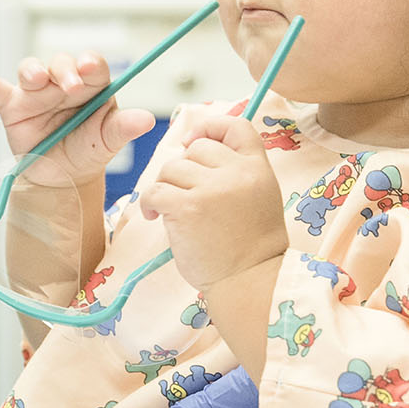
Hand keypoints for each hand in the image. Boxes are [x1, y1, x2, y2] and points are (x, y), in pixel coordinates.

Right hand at [0, 53, 155, 188]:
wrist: (62, 180)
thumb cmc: (87, 153)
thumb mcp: (107, 141)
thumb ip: (123, 127)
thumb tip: (146, 120)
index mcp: (91, 86)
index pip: (91, 65)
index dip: (89, 63)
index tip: (90, 69)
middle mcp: (62, 84)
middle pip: (60, 63)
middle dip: (64, 70)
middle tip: (70, 87)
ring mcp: (36, 94)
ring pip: (31, 70)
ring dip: (32, 71)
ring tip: (35, 80)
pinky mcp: (13, 107)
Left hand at [138, 114, 286, 289]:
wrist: (251, 281)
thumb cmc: (250, 247)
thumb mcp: (258, 197)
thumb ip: (235, 172)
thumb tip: (192, 145)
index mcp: (258, 168)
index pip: (236, 126)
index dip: (210, 127)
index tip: (192, 142)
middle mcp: (237, 173)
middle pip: (196, 148)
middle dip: (184, 170)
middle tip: (183, 195)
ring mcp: (212, 189)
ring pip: (171, 168)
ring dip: (165, 187)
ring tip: (169, 210)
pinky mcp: (187, 207)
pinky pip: (155, 190)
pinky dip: (150, 203)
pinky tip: (156, 216)